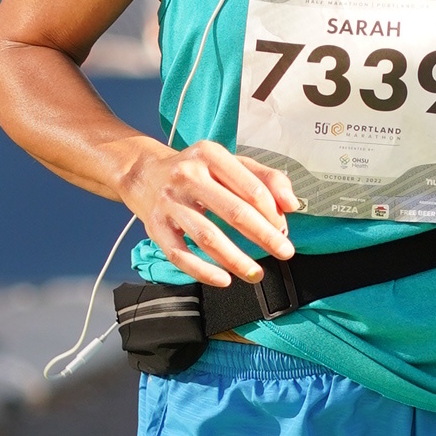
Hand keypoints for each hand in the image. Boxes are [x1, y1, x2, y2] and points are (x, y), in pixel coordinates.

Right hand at [122, 138, 299, 285]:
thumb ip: (265, 178)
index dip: (273, 213)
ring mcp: (170, 203)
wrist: (144, 174)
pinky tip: (223, 279)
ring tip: (256, 273)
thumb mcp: (230, 162)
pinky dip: (202, 271)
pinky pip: (180, 255)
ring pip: (208, 237)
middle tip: (283, 252)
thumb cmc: (195, 171)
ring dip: (236, 260)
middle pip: (234, 212)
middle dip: (264, 236)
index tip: (283, 228)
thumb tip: (291, 203)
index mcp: (210, 155)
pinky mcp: (156, 227)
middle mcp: (188, 176)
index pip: (251, 188)